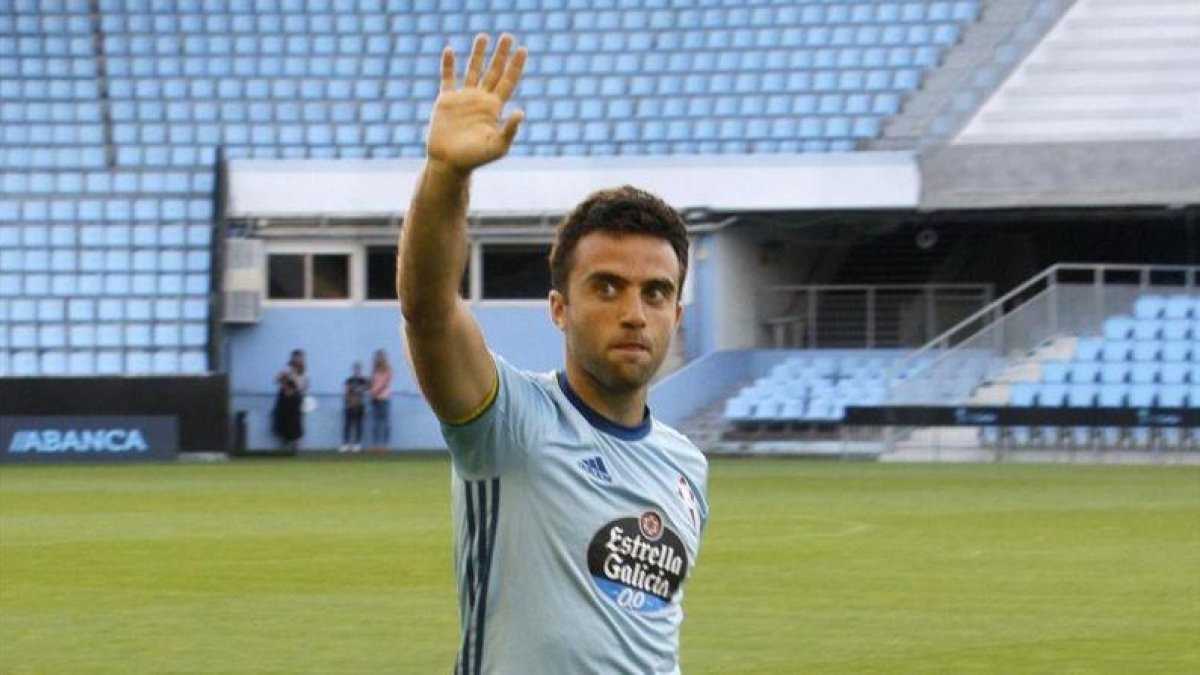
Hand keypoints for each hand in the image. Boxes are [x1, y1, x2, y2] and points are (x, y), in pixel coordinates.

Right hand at [426, 33, 525, 173]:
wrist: (449, 163)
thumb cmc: (475, 158)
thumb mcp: (497, 146)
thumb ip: (509, 129)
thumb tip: (520, 112)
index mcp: (494, 108)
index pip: (508, 81)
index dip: (515, 65)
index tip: (522, 49)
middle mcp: (480, 100)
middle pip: (494, 71)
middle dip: (501, 54)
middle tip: (508, 36)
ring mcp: (463, 99)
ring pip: (472, 70)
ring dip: (478, 53)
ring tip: (483, 36)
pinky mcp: (446, 101)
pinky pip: (447, 78)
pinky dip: (448, 65)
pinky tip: (450, 50)